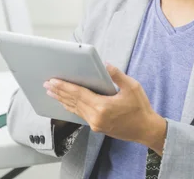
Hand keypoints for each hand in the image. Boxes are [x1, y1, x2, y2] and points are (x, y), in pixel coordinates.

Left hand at [43, 63, 166, 153]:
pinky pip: (80, 115)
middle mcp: (96, 117)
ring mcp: (95, 124)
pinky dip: (71, 107)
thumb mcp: (132, 87)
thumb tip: (105, 65)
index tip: (53, 81)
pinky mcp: (97, 127)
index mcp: (103, 107)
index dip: (65, 87)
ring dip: (62, 100)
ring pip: (75, 109)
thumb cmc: (140, 108)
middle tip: (47, 84)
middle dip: (59, 92)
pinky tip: (65, 103)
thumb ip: (117, 75)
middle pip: (73, 102)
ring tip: (51, 92)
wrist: (146, 130)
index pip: (79, 94)